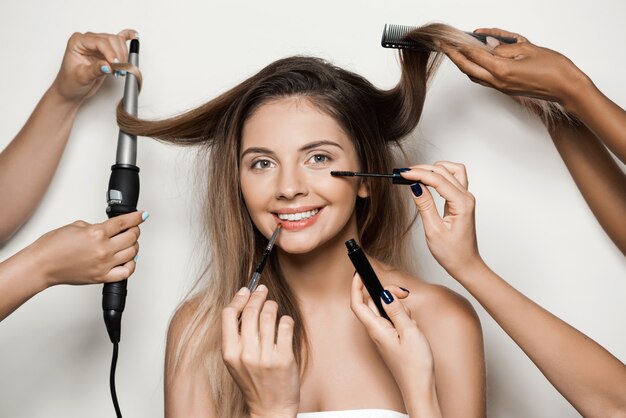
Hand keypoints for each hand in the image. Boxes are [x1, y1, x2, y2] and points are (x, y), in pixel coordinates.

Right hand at [28, 210, 145, 286]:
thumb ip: (96, 226)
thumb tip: (110, 229)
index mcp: (96, 233)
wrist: (41, 265)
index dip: (136, 217)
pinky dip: (131, 264)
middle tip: (133, 228)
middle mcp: (103, 249)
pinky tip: (128, 259)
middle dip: (135, 230)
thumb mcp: (76, 226)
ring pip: (132, 253)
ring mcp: (104, 264)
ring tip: (129, 242)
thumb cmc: (52, 247)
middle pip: (132, 237)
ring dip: (134, 245)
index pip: (124, 222)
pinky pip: (126, 272)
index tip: (141, 215)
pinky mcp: (102, 277)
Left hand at [49, 29, 137, 102]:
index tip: (116, 64)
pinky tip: (135, 36)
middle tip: (119, 70)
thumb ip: (95, 70)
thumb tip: (108, 65)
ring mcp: (98, 45)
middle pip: (110, 39)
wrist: (71, 90)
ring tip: (120, 70)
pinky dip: (127, 37)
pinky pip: (119, 40)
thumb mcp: (81, 77)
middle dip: (118, 55)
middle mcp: (88, 40)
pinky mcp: (106, 51)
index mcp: (78, 42)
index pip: (98, 41)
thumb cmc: (70, 82)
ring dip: (123, 55)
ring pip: (117, 42)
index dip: (110, 52)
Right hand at [221, 285, 299, 417]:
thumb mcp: (235, 362)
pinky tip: (284, 323)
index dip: (239, 298)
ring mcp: (265, 357)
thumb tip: (243, 304)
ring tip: (273, 307)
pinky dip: (286, 319)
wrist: (270, 408)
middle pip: (251, 311)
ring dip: (272, 306)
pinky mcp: (284, 359)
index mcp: (230, 353)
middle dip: (258, 296)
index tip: (246, 290)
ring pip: (269, 315)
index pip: (229, 315)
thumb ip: (236, 336)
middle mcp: (245, 354)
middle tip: (263, 291)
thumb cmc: (253, 382)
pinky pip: (285, 326)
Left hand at [350, 275, 440, 415]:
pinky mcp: (391, 340)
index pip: (358, 303)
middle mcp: (376, 331)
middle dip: (387, 293)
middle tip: (404, 293)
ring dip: (399, 309)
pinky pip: (394, 321)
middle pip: (373, 303)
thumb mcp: (409, 332)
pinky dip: (403, 319)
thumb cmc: (415, 366)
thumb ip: (396, 310)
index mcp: (376, 329)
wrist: (420, 388)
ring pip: (386, 311)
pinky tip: (413, 329)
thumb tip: (385, 293)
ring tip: (412, 321)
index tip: (359, 273)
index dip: (355, 286)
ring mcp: (383, 336)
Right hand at [400, 162, 482, 277]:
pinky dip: (439, 175)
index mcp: (462, 204)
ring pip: (451, 170)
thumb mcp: (434, 230)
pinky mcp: (461, 200)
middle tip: (403, 174)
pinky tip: (427, 180)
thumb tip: (414, 186)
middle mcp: (466, 197)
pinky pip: (453, 179)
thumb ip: (425, 205)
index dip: (418, 174)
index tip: (402, 174)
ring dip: (433, 169)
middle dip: (423, 169)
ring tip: (415, 174)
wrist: (465, 264)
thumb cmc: (453, 253)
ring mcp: (465, 197)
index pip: (438, 180)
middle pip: (444, 171)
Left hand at [440, 28, 589, 110]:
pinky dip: (475, 70)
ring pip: (473, 76)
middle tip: (443, 46)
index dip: (460, 46)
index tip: (449, 39)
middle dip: (454, 56)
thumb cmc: (553, 68)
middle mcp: (498, 81)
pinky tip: (473, 62)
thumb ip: (504, 48)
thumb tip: (489, 47)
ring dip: (463, 65)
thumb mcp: (528, 49)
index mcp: (502, 70)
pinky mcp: (505, 90)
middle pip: (468, 68)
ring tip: (454, 53)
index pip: (474, 56)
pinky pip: (484, 80)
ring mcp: (500, 88)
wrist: (566, 88)